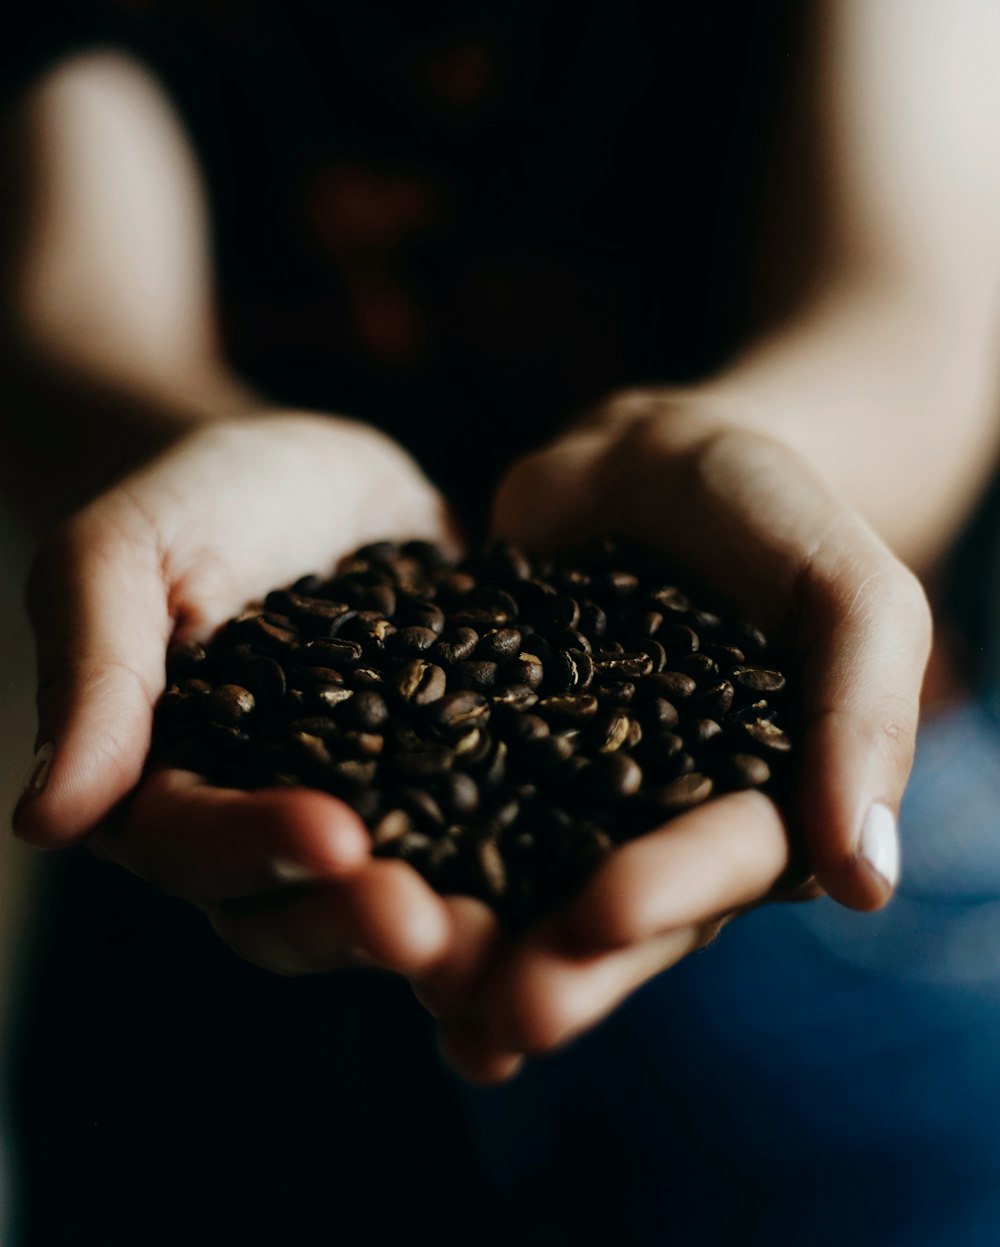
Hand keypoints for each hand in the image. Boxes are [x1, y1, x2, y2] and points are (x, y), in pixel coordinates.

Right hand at [12, 412, 499, 983]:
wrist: (305, 468)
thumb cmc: (194, 501)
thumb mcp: (123, 555)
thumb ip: (92, 677)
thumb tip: (44, 824)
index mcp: (172, 789)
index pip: (196, 843)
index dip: (257, 850)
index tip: (331, 837)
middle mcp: (269, 824)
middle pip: (302, 907)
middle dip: (362, 921)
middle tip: (430, 930)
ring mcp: (373, 810)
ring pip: (402, 894)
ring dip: (453, 927)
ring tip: (513, 940)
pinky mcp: (458, 776)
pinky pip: (492, 832)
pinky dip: (530, 868)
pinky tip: (587, 890)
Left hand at [425, 391, 930, 1080]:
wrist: (649, 462)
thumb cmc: (768, 517)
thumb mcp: (842, 591)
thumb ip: (863, 716)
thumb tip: (864, 884)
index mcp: (758, 805)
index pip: (725, 862)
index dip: (670, 892)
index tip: (602, 915)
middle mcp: (656, 826)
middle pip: (615, 915)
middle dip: (562, 967)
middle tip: (503, 1010)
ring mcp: (562, 798)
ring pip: (521, 886)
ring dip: (477, 944)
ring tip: (422, 980)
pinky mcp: (482, 757)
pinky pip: (444, 810)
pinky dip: (411, 854)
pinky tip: (358, 904)